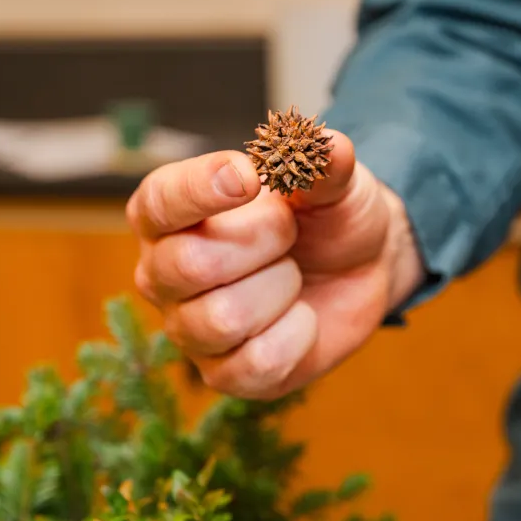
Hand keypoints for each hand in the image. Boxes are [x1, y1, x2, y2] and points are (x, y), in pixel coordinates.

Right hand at [126, 131, 423, 398]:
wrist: (363, 267)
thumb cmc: (328, 216)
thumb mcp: (335, 182)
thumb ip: (326, 164)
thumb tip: (328, 146)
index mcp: (173, 213)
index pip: (158, 203)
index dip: (200, 190)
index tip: (249, 177)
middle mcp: (166, 271)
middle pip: (189, 265)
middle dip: (263, 242)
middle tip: (290, 233)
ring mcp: (191, 328)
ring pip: (222, 318)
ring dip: (281, 289)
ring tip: (293, 276)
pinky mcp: (226, 374)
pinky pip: (256, 363)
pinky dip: (298, 336)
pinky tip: (302, 317)